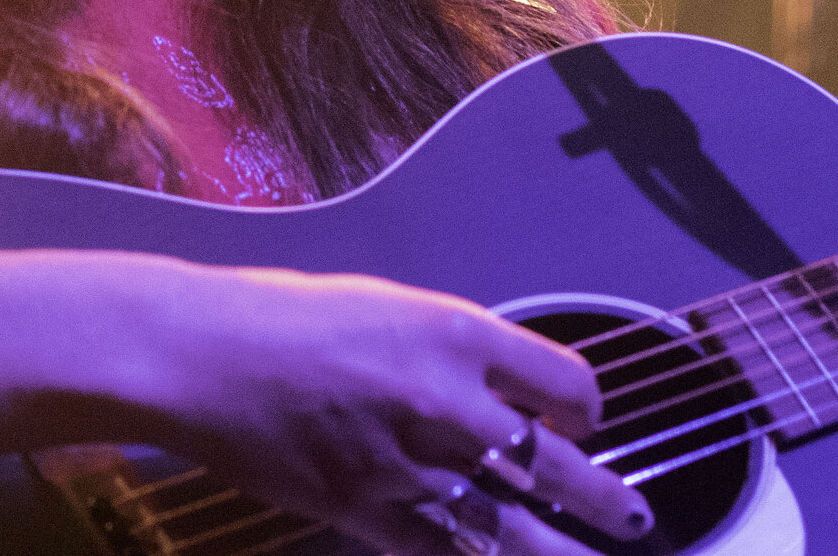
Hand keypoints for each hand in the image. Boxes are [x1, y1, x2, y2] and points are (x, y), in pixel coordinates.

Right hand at [135, 263, 653, 555]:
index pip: (563, 380)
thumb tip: (500, 386)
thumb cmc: (287, 317)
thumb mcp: (389, 306)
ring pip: (508, 523)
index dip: (586, 408)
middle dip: (603, 496)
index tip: (581, 421)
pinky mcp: (363, 509)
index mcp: (455, 332)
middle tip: (635, 515)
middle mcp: (443, 398)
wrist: (202, 353)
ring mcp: (405, 462)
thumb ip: (451, 348)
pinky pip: (440, 552)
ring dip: (558, 550)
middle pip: (552, 462)